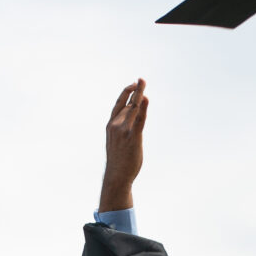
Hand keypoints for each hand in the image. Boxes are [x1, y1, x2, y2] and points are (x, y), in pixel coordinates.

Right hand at [100, 79, 146, 212]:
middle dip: (135, 91)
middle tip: (141, 79)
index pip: (118, 105)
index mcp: (110, 126)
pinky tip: (146, 99)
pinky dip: (143, 108)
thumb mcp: (116, 142)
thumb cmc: (118, 161)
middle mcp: (115, 125)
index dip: (125, 93)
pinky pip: (139, 119)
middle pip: (128, 104)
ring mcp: (123, 130)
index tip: (132, 85)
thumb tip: (131, 124)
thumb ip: (122, 130)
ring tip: (143, 82)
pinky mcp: (132, 136)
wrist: (116, 176)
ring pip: (133, 108)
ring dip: (139, 94)